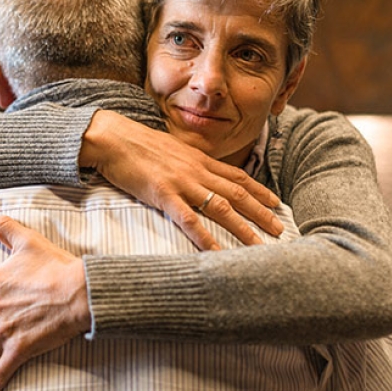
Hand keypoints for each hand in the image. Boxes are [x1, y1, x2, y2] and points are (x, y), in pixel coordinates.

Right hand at [80, 111, 282, 249]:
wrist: (112, 137)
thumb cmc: (135, 144)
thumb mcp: (170, 150)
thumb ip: (186, 163)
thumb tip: (197, 174)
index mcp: (198, 159)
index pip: (237, 175)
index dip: (259, 190)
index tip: (276, 202)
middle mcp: (196, 170)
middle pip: (237, 192)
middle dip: (261, 212)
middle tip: (279, 229)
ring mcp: (182, 182)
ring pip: (221, 207)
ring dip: (242, 227)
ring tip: (259, 246)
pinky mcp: (163, 194)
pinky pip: (189, 220)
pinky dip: (205, 238)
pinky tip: (216, 253)